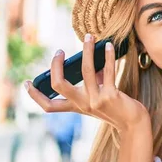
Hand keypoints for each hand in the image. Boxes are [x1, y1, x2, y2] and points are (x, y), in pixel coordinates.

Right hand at [26, 34, 149, 134]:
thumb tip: (88, 58)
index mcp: (76, 107)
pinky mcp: (111, 96)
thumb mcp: (98, 97)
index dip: (34, 96)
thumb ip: (91, 82)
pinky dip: (108, 56)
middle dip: (56, 66)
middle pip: (59, 86)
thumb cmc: (117, 108)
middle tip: (59, 51)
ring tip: (89, 37)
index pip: (49, 106)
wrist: (134, 124)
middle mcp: (83, 105)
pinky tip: (108, 46)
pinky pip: (107, 71)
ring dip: (86, 51)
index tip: (26, 83)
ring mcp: (96, 101)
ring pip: (85, 71)